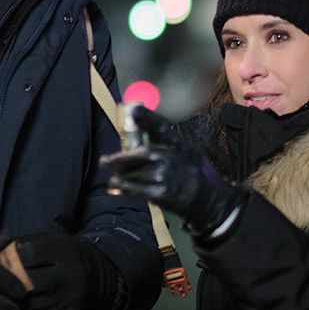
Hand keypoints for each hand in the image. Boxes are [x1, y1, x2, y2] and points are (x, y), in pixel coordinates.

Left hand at [14, 232, 117, 309]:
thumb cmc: (67, 256)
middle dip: (10, 281)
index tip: (3, 259)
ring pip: (29, 303)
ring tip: (5, 292)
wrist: (99, 278)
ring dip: (14, 299)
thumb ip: (27, 244)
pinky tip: (19, 304)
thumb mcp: (53, 241)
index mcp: (66, 252)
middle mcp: (70, 276)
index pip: (30, 254)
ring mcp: (68, 300)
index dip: (12, 257)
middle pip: (28, 281)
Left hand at [100, 107, 242, 236]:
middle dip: (118, 159)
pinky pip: (135, 189)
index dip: (147, 118)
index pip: (160, 127)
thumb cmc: (186, 171)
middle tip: (104, 162)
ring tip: (112, 177)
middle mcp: (170, 157)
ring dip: (119, 176)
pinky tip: (115, 187)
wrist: (204, 198)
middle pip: (139, 154)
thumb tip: (132, 123)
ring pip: (134, 173)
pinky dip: (123, 188)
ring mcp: (166, 175)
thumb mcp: (180, 151)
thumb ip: (157, 141)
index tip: (135, 110)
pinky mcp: (161, 193)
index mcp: (175, 143)